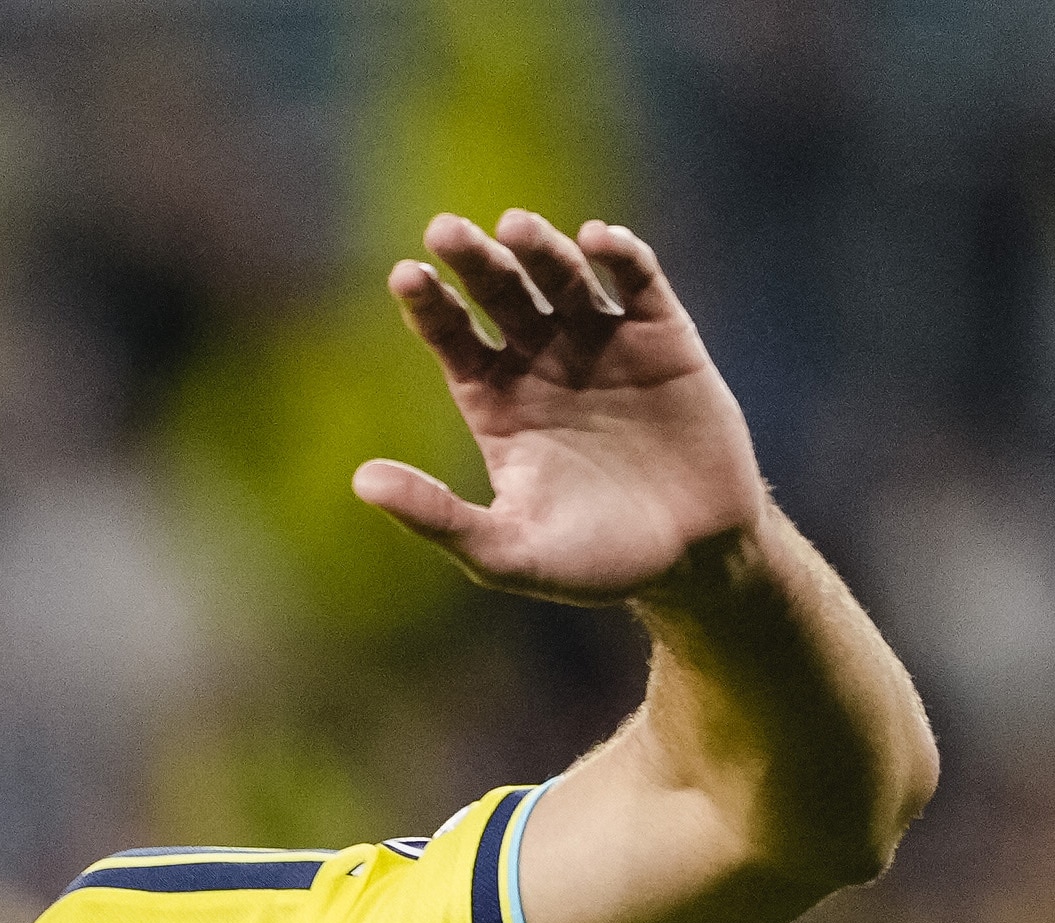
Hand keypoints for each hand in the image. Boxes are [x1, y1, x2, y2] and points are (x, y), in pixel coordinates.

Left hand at [352, 211, 765, 608]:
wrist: (694, 562)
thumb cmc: (594, 564)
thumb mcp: (507, 552)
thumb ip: (438, 518)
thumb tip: (361, 482)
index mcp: (496, 403)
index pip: (452, 338)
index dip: (430, 306)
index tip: (406, 276)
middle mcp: (542, 362)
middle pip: (499, 295)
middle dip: (474, 262)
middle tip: (445, 230)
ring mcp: (602, 343)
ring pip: (563, 279)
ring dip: (540, 249)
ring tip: (516, 226)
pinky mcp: (664, 337)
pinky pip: (638, 283)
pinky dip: (621, 257)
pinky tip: (599, 240)